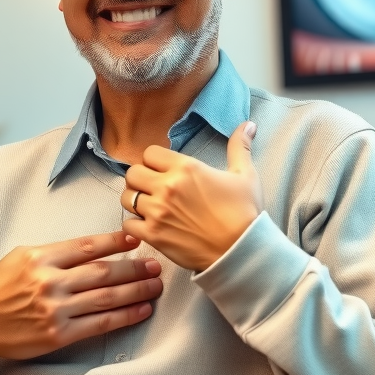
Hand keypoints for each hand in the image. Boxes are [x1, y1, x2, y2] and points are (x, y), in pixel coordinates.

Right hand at [0, 232, 161, 374]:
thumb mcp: (20, 258)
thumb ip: (53, 254)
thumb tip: (93, 249)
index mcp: (40, 257)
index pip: (87, 246)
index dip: (116, 241)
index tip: (136, 239)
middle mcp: (49, 281)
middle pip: (103, 271)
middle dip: (134, 268)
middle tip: (156, 264)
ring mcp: (55, 309)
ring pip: (106, 297)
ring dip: (137, 290)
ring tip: (156, 285)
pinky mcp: (58, 335)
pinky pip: (100, 324)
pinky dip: (124, 316)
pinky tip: (141, 309)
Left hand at [121, 121, 262, 271]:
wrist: (242, 251)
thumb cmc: (244, 213)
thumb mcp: (245, 175)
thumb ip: (239, 146)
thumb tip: (248, 124)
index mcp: (185, 168)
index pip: (149, 153)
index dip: (154, 161)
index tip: (164, 170)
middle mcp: (166, 187)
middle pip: (132, 173)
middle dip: (141, 179)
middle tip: (153, 188)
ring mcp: (157, 212)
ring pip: (126, 198)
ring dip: (135, 200)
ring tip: (150, 206)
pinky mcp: (153, 235)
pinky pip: (128, 224)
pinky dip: (135, 225)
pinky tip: (149, 226)